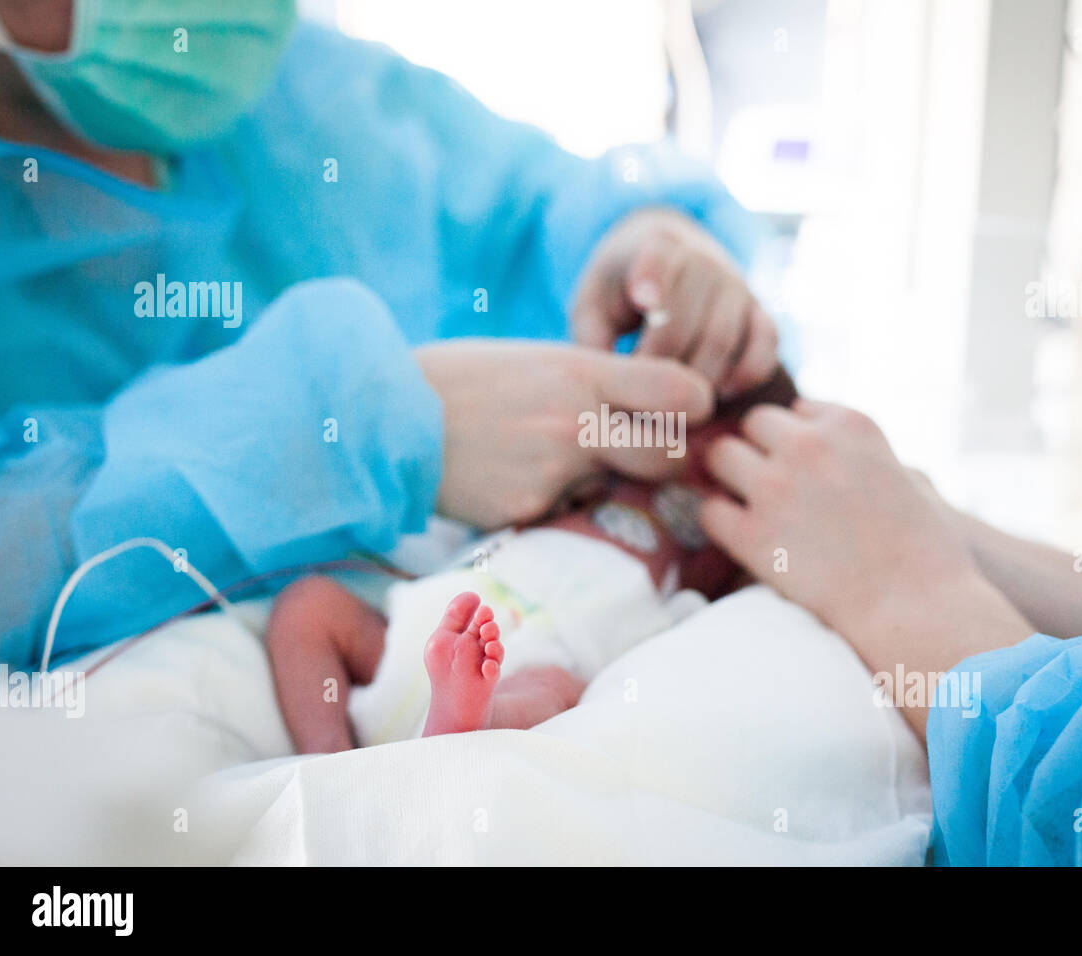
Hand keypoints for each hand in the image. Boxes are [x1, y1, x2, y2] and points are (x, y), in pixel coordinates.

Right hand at [415, 340, 712, 528]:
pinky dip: (548, 498)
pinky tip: (508, 475)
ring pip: (611, 488)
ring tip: (538, 453)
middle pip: (671, 457)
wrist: (386, 416)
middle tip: (645, 453)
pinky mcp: (527, 510)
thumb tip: (661, 405)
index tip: (685, 409)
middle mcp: (577, 422)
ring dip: (595, 479)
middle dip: (669, 459)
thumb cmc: (467, 379)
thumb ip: (600, 382)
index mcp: (584, 372)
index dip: (695, 405)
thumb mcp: (540, 359)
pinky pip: (564, 509)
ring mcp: (553, 471)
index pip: (684, 392)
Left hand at [569, 208, 777, 396]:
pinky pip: (766, 345)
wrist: (673, 264)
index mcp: (657, 246)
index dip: (653, 277)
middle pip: (687, 318)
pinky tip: (721, 394)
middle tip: (638, 398)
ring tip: (671, 407)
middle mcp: (705, 260)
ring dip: (697, 379)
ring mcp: (738, 287)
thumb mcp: (594, 303)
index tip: (643, 302)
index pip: (659, 257)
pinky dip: (747, 374)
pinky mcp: (761, 313)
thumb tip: (606, 386)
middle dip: (661, 364)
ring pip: (723, 337)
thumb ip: (592, 337)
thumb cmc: (622, 293)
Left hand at [698, 400, 1030, 736]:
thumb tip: (837, 457)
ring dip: (729, 479)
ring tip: (748, 508)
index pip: (797, 411)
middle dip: (757, 451)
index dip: (796, 442)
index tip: (805, 472)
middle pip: (752, 424)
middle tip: (768, 489)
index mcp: (850, 424)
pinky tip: (741, 539)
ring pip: (720, 455)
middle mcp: (808, 444)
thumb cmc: (926, 553)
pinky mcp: (752, 534)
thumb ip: (866, 456)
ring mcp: (776, 487)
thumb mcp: (909, 478)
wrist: (918, 610)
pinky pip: (709, 510)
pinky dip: (720, 522)